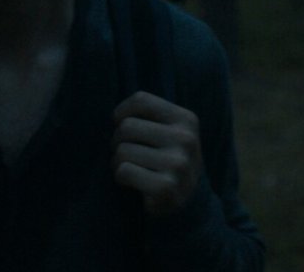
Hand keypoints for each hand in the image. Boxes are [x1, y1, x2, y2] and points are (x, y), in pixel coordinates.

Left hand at [112, 91, 201, 215]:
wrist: (188, 204)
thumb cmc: (168, 159)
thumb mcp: (170, 131)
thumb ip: (148, 115)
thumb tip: (115, 115)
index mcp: (186, 119)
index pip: (141, 99)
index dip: (122, 111)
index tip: (120, 123)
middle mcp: (186, 139)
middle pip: (126, 126)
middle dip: (118, 141)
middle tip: (127, 153)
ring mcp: (178, 164)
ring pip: (122, 150)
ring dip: (117, 162)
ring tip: (132, 169)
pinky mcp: (166, 187)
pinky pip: (124, 171)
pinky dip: (121, 177)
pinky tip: (134, 183)